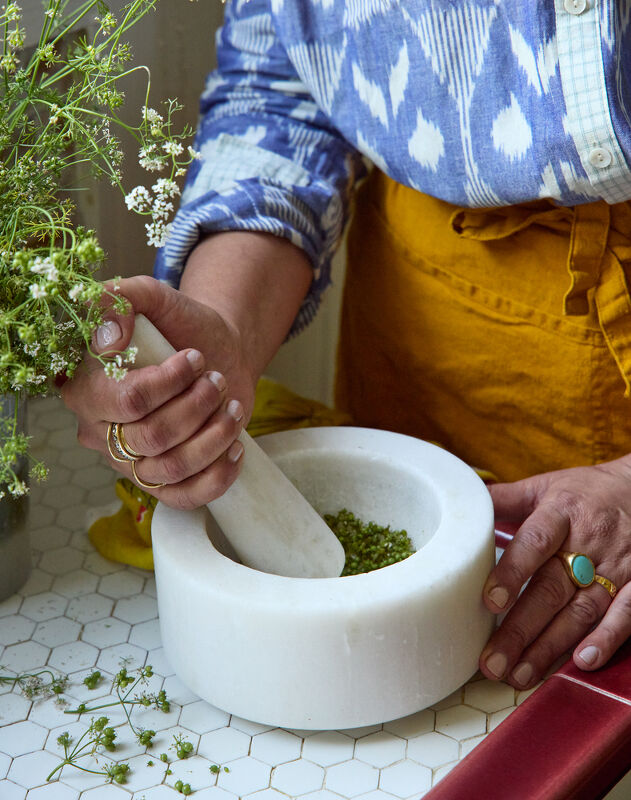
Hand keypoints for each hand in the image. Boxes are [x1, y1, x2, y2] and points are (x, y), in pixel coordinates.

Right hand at [62, 275, 255, 508]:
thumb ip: (118, 297)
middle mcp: (99, 432)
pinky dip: (219, 475)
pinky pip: (186, 497)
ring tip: (230, 406)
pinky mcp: (162, 482)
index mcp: (85, 388)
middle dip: (198, 404)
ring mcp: (129, 463)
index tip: (195, 358)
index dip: (170, 382)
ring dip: (215, 434)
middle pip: (153, 436)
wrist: (217, 351)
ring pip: (172, 467)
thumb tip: (107, 340)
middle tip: (216, 379)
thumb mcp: (151, 296)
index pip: (127, 400)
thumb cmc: (181, 327)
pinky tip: (235, 446)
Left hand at [479, 457, 630, 688]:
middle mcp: (588, 542)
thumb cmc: (584, 492)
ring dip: (549, 646)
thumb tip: (460, 502)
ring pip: (581, 611)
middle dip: (520, 629)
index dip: (512, 571)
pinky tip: (581, 663)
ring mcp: (616, 566)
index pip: (534, 542)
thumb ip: (503, 498)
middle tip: (492, 662)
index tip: (490, 602)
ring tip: (518, 674)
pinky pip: (625, 615)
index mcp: (560, 513)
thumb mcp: (544, 486)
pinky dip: (605, 639)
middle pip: (551, 588)